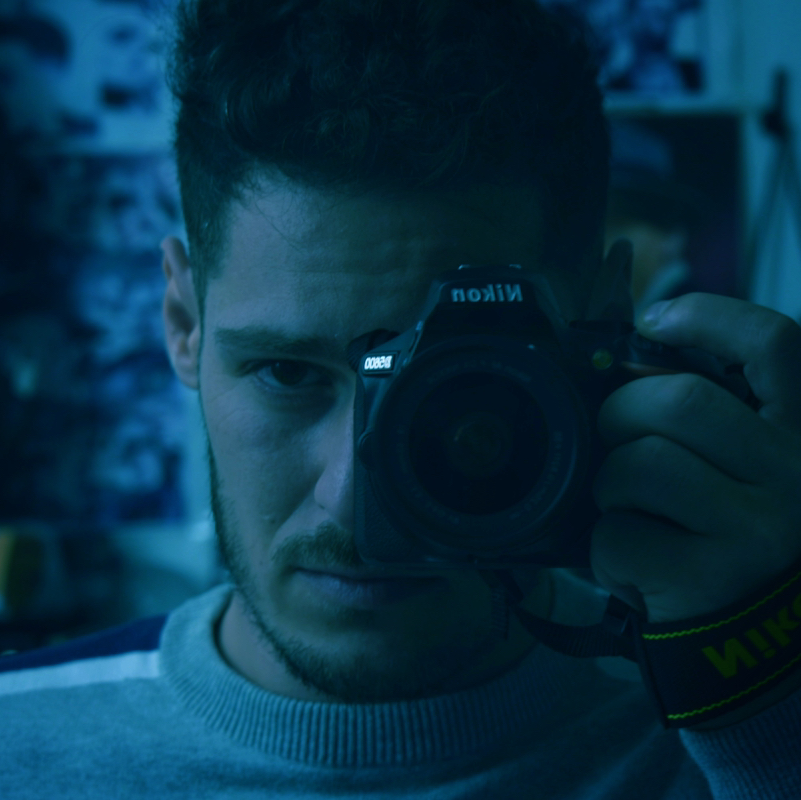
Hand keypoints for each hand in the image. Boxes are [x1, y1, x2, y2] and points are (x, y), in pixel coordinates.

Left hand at [591, 292, 800, 625]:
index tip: (655, 319)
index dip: (709, 316)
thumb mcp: (748, 470)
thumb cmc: (737, 539)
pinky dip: (606, 549)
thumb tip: (638, 353)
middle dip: (622, 412)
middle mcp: (799, 477)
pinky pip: (619, 534)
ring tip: (627, 510)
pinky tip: (634, 568)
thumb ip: (714, 417)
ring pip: (640, 464)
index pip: (775, 345)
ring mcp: (758, 531)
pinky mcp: (710, 580)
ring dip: (611, 486)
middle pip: (680, 400)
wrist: (760, 650)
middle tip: (614, 436)